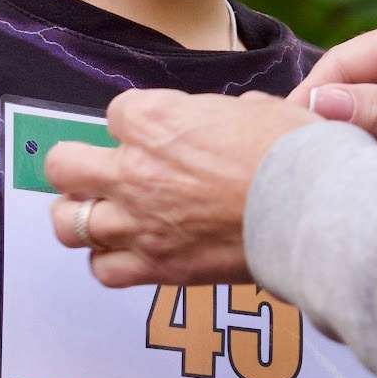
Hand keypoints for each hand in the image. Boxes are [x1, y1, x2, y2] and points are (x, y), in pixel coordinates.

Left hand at [47, 90, 315, 287]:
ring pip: (68, 223)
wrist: (313, 208)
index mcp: (154, 120)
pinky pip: (103, 270)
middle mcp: (134, 170)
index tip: (154, 133)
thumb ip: (214, 116)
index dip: (135, 123)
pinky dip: (109, 262)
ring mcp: (139, 222)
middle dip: (76, 166)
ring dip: (81, 216)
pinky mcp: (156, 266)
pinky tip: (128, 252)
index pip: (114, 114)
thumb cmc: (292, 153)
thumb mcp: (253, 108)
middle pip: (64, 166)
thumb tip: (216, 122)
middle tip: (96, 171)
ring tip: (100, 215)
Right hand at [289, 2, 376, 168]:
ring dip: (361, 140)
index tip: (286, 123)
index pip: (349, 59)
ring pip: (373, 114)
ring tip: (334, 166)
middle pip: (356, 87)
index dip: (316, 91)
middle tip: (302, 151)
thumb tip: (319, 107)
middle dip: (335, 120)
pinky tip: (368, 170)